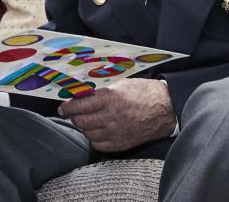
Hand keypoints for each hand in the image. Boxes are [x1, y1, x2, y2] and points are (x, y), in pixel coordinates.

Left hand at [58, 79, 175, 151]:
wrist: (165, 108)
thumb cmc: (143, 92)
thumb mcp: (119, 84)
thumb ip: (99, 89)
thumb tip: (79, 91)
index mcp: (109, 98)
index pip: (78, 105)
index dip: (67, 107)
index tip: (63, 107)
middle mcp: (111, 116)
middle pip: (80, 121)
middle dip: (73, 116)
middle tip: (73, 113)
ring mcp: (116, 132)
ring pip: (88, 133)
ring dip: (85, 127)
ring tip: (89, 120)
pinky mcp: (121, 144)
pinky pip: (98, 144)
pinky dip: (95, 138)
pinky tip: (99, 130)